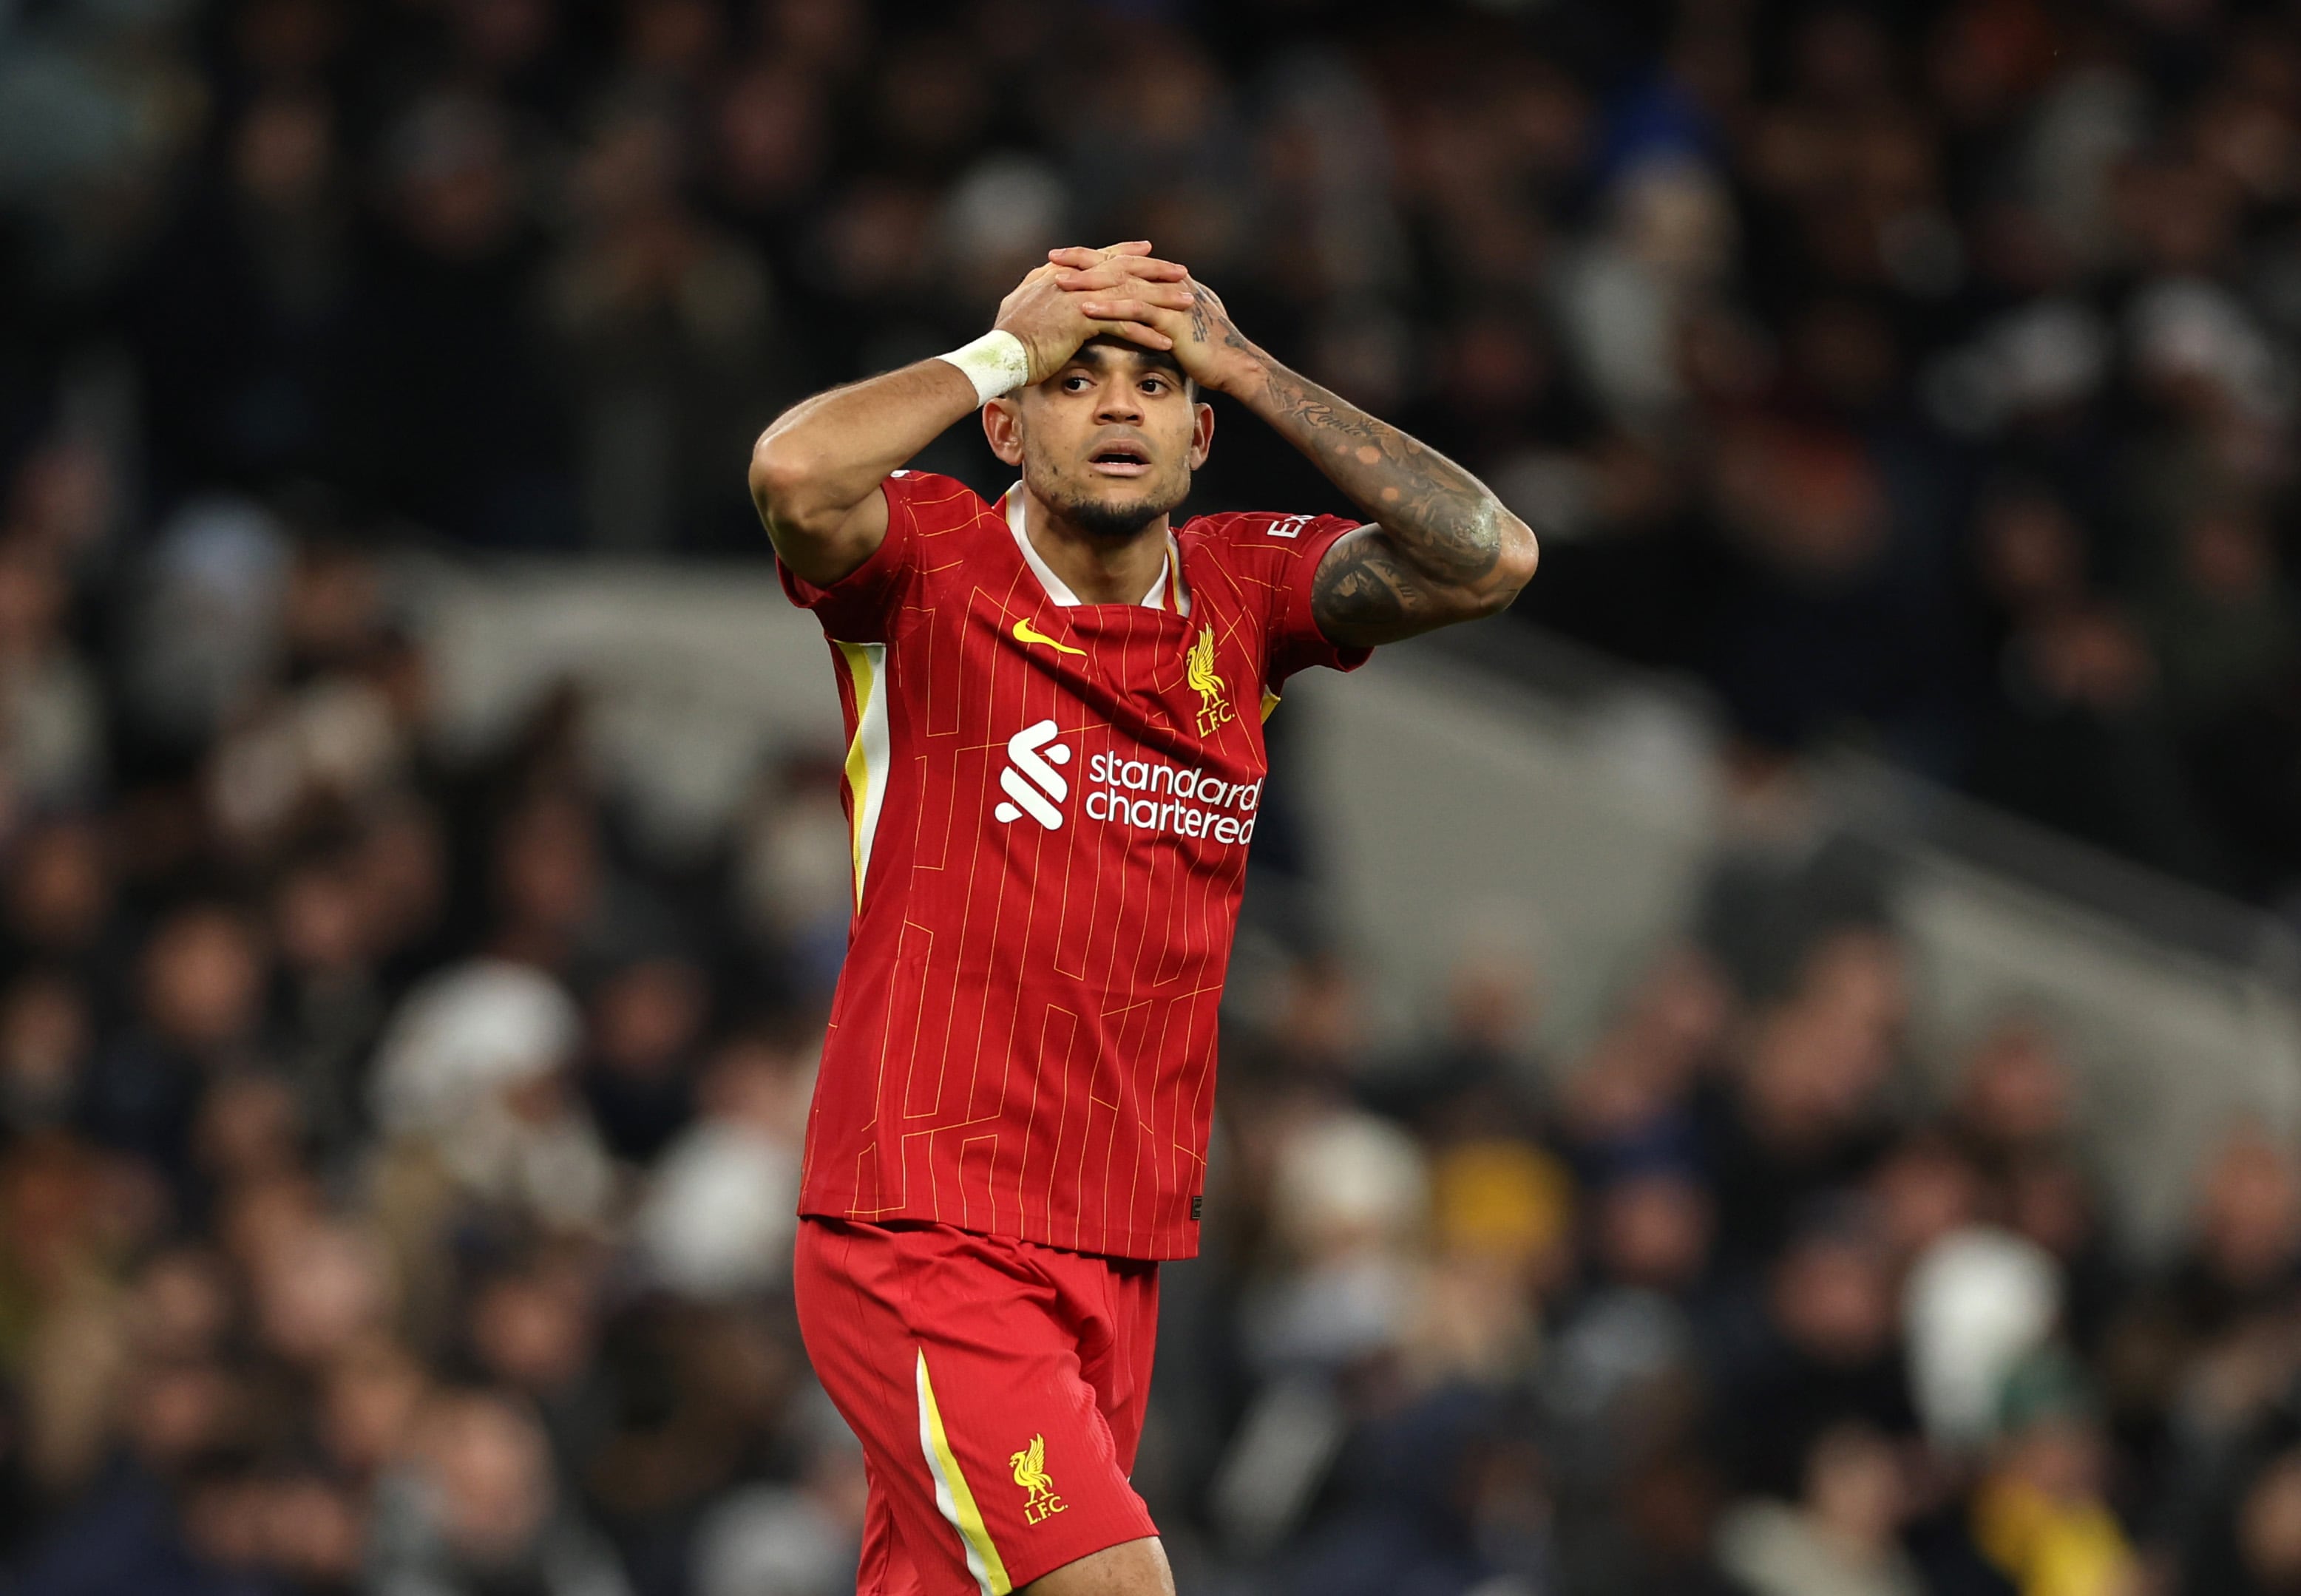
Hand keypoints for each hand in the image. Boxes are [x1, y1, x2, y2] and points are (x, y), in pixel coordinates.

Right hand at [993, 242, 1193, 381]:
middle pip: (1122, 269)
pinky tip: (1166, 341)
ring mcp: (1078, 297)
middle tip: (1181, 272)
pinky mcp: (1082, 320)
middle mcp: (1072, 280)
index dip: (1125, 252)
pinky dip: (1145, 334)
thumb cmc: (1009, 336)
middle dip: (1155, 270)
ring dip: (1160, 300)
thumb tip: (1044, 282)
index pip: (1099, 257)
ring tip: (1187, 304)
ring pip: (1129, 295)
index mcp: (1059, 274)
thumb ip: (1039, 290)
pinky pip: (1122, 326)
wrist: (1000, 353)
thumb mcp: (1023, 305)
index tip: (1148, 250)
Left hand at [1049, 253, 1269, 398]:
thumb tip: (1140, 313)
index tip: (1064, 257)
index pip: (1123, 262)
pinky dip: (1109, 306)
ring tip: (1060, 281)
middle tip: (1053, 257)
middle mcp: (1166, 282)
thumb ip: (1160, 313)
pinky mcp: (1171, 317)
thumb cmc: (1207, 350)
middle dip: (1084, 260)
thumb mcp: (1179, 324)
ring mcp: (1169, 298)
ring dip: (1090, 281)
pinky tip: (1085, 308)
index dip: (1093, 258)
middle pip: (1118, 264)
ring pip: (1123, 283)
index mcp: (1164, 280)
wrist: (1235, 365)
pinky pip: (1135, 308)